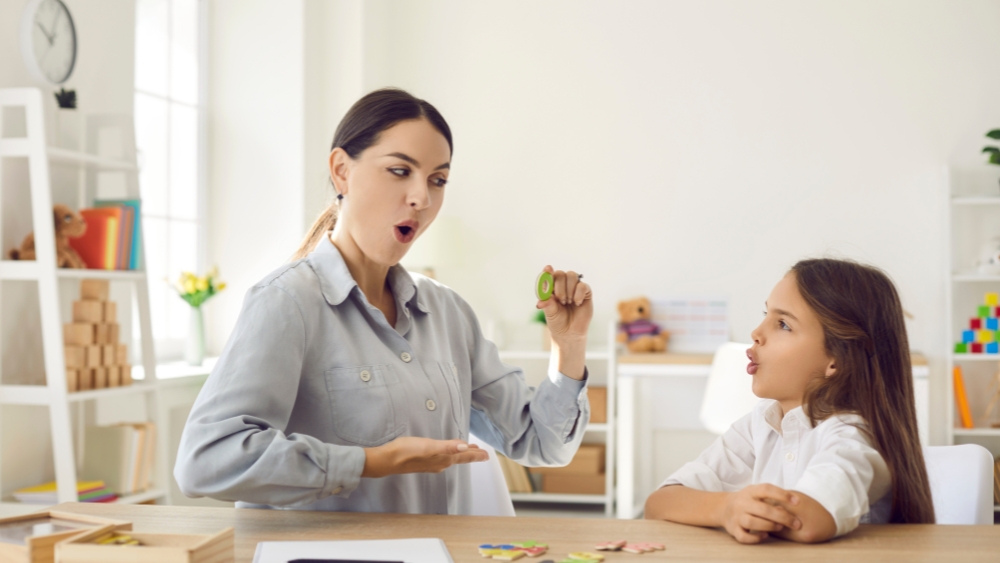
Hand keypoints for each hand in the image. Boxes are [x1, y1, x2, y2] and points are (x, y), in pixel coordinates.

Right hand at [361, 437, 488, 477]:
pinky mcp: (424, 460)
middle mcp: (440, 463)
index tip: (487, 455)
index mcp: (444, 458)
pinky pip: (443, 457)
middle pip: (460, 459)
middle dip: (472, 455)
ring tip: (469, 451)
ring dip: (462, 455)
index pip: (465, 457)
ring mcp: (432, 463)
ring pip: (452, 458)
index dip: (476, 455)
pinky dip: (450, 454)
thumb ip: (448, 447)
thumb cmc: (407, 452)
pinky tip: (447, 452)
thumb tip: (465, 448)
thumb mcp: (429, 446)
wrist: (388, 459)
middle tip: (482, 454)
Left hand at [536, 265, 592, 346]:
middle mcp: (563, 285)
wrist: (570, 332)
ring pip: (571, 275)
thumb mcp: (549, 312)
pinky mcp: (586, 292)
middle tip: (561, 300)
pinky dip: (578, 294)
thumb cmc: (558, 321)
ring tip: (568, 302)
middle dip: (559, 287)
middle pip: (560, 273)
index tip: (548, 270)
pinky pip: (582, 285)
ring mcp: (574, 287)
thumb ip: (547, 304)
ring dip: (568, 289)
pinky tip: (576, 303)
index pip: (548, 275)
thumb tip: (540, 301)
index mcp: (551, 288)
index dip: (548, 271)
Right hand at [719, 484, 801, 543]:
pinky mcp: (733, 529)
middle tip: (796, 523)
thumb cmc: (748, 501)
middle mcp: (742, 502)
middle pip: (763, 509)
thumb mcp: (756, 494)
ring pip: (752, 522)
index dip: (782, 494)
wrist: (724, 507)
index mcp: (750, 491)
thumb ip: (771, 499)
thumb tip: (791, 508)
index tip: (797, 501)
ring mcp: (736, 516)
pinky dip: (755, 538)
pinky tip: (765, 535)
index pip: (766, 489)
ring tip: (780, 527)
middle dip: (782, 517)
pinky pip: (744, 536)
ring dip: (769, 525)